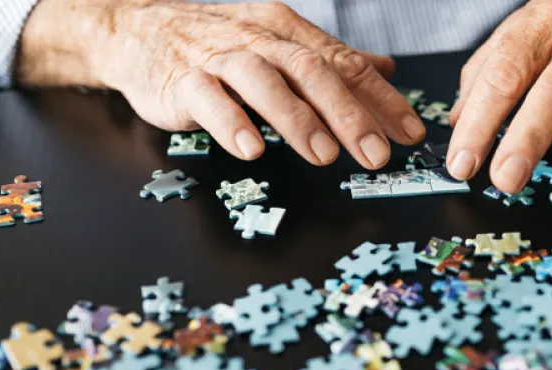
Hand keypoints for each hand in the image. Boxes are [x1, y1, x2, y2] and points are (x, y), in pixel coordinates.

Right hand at [18, 0, 425, 167]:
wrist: (140, 32)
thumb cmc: (218, 44)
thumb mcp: (279, 46)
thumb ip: (330, 62)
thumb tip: (386, 70)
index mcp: (288, 33)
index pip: (344, 64)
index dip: (381, 99)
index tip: (410, 133)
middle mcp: (259, 40)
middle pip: (311, 71)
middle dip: (349, 114)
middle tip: (375, 154)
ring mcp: (220, 58)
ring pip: (264, 81)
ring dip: (297, 119)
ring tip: (324, 155)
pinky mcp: (182, 82)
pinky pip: (209, 100)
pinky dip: (232, 123)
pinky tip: (252, 150)